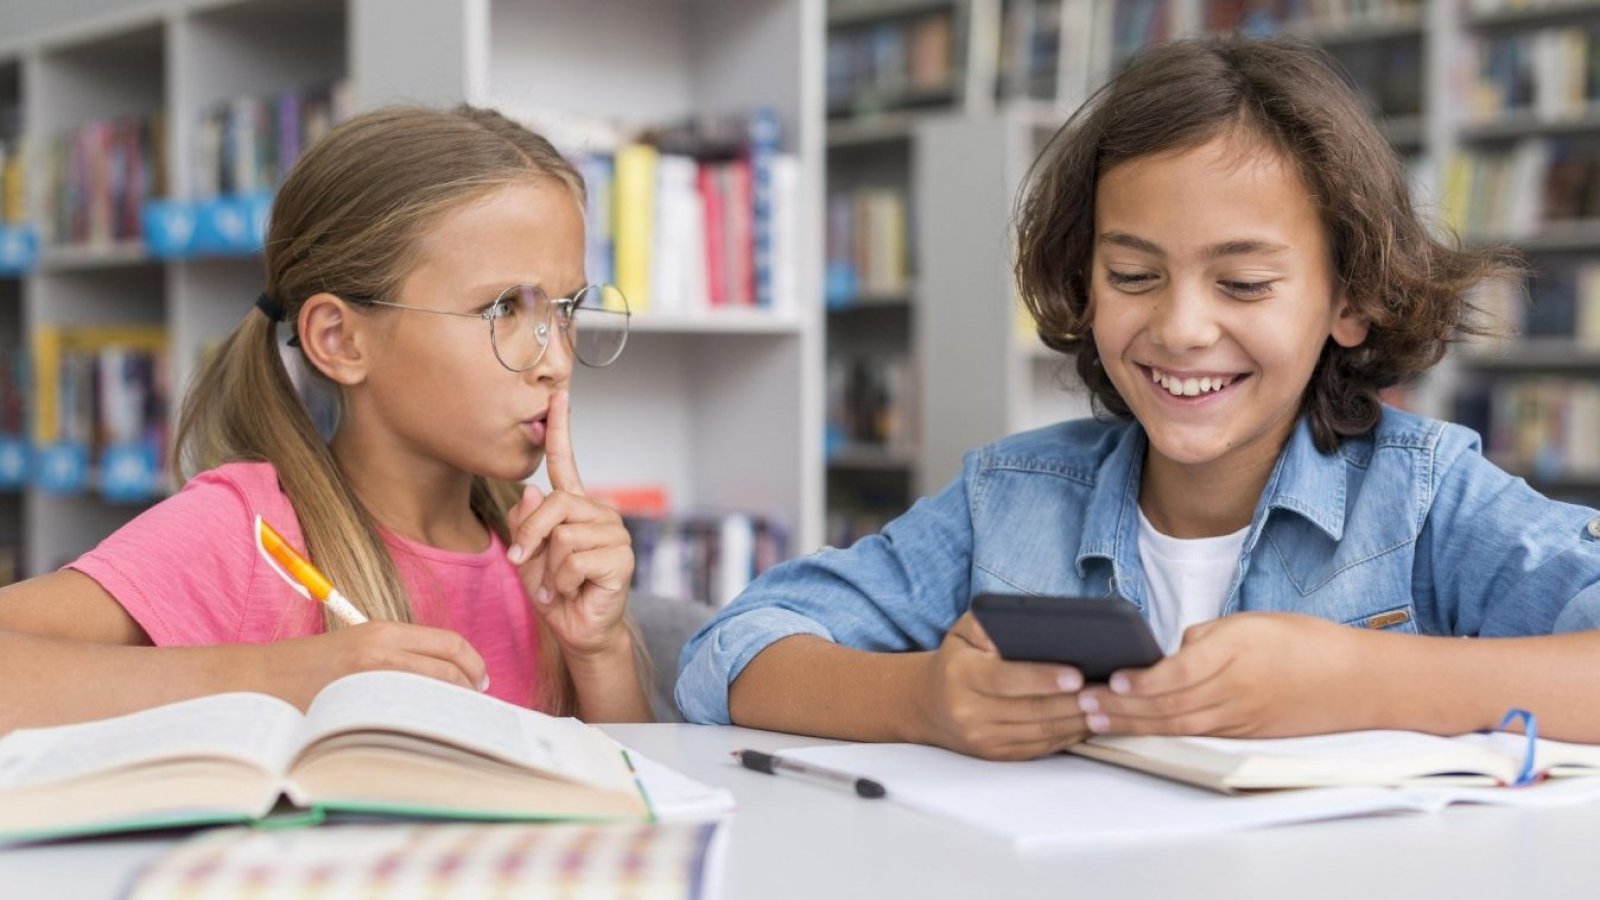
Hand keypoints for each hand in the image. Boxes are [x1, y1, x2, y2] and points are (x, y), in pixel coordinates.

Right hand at [262, 621, 488, 708]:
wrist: (257, 681)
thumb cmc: (306, 667)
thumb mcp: (355, 645)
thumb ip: (396, 654)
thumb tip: (445, 677)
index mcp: (382, 631)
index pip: (449, 643)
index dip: (473, 663)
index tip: (480, 680)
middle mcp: (381, 651)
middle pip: (449, 670)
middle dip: (469, 690)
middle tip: (474, 705)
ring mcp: (369, 682)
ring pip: (432, 695)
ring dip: (451, 709)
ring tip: (454, 721)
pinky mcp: (357, 710)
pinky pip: (406, 719)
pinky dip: (424, 725)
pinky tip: (424, 733)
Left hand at [506, 390, 635, 659]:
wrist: (578, 631)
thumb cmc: (555, 593)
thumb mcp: (527, 556)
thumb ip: (525, 525)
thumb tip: (530, 493)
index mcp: (575, 507)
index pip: (566, 463)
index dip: (562, 429)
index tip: (559, 396)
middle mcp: (598, 513)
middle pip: (553, 504)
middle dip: (530, 536)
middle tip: (525, 562)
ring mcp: (613, 534)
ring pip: (562, 536)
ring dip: (549, 569)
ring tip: (560, 585)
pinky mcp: (621, 558)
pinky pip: (574, 559)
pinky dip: (562, 581)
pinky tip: (573, 591)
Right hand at [914, 612, 1088, 760]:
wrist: (930, 703)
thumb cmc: (958, 658)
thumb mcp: (965, 631)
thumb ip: (992, 624)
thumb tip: (1033, 626)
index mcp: (961, 676)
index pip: (1005, 679)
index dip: (1042, 678)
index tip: (1076, 674)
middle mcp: (969, 712)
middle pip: (1031, 710)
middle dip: (1072, 702)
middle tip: (1105, 690)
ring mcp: (984, 739)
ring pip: (1041, 731)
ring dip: (1077, 720)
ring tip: (1106, 704)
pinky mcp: (999, 755)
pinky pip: (1041, 747)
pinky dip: (1070, 734)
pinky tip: (1090, 719)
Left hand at [1075, 612, 1365, 737]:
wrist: (1357, 683)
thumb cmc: (1304, 642)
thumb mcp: (1250, 622)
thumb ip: (1204, 637)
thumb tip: (1168, 655)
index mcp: (1236, 652)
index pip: (1180, 671)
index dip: (1143, 680)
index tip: (1114, 679)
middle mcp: (1235, 689)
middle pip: (1169, 703)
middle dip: (1122, 707)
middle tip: (1084, 705)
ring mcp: (1239, 716)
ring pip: (1176, 724)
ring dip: (1132, 724)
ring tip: (1096, 720)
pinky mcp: (1243, 733)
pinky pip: (1194, 733)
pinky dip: (1160, 732)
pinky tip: (1134, 729)